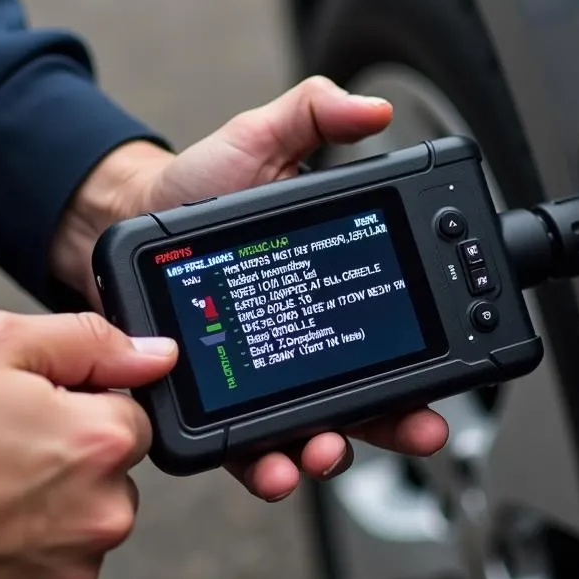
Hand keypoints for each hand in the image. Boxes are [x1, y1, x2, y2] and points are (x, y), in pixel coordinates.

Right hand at [0, 311, 176, 578]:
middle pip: (111, 478)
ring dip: (48, 515)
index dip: (80, 409)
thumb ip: (91, 342)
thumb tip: (158, 355)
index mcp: (103, 444)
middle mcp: (104, 514)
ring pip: (81, 530)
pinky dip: (21, 561)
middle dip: (69, 464)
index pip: (130, 418)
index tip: (31, 415)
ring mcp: (69, 573)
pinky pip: (47, 578)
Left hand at [50, 76, 449, 501]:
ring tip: (328, 451)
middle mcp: (311, 342)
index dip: (430, 361)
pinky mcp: (220, 402)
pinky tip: (273, 467)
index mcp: (333, 289)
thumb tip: (371, 110)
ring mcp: (267, 378)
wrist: (128, 219)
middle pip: (372, 396)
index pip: (395, 333)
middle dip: (400, 423)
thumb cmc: (195, 186)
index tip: (450, 374)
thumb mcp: (260, 140)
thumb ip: (314, 114)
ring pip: (316, 431)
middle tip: (416, 428)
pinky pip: (248, 445)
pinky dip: (266, 465)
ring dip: (334, 452)